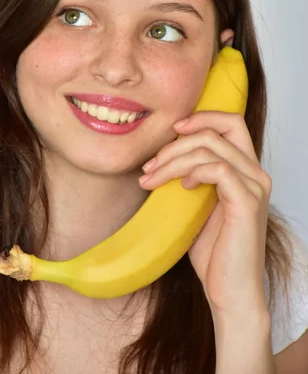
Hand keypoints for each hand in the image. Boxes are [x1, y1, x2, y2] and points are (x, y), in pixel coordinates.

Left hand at [139, 111, 271, 320]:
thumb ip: (191, 176)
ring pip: (211, 148)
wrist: (229, 291)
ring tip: (151, 179)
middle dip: (178, 141)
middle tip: (151, 164)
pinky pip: (218, 169)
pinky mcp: (247, 202)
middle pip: (220, 128)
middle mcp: (256, 173)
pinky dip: (193, 172)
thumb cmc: (213, 251)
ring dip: (173, 160)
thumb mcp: (197, 204)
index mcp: (246, 170)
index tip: (172, 129)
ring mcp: (254, 186)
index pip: (232, 122)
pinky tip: (182, 187)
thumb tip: (160, 156)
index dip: (202, 117)